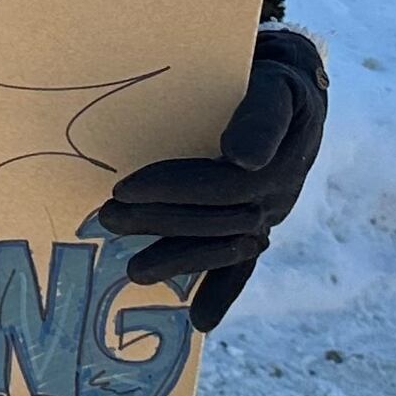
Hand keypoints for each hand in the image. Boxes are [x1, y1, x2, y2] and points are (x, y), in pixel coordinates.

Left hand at [98, 23, 326, 330]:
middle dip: (161, 222)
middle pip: (218, 218)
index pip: (225, 184)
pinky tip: (201, 321)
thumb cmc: (269, 74)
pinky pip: (244, 264)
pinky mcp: (258, 223)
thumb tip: (243, 159)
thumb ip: (260, 116)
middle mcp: (279, 192)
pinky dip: (223, 291)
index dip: (176, 188)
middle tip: (107, 217)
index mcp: (280, 159)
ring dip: (180, 260)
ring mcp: (270, 212)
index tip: (126, 186)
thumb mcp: (272, 83)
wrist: (289, 80)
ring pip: (224, 245)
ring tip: (134, 273)